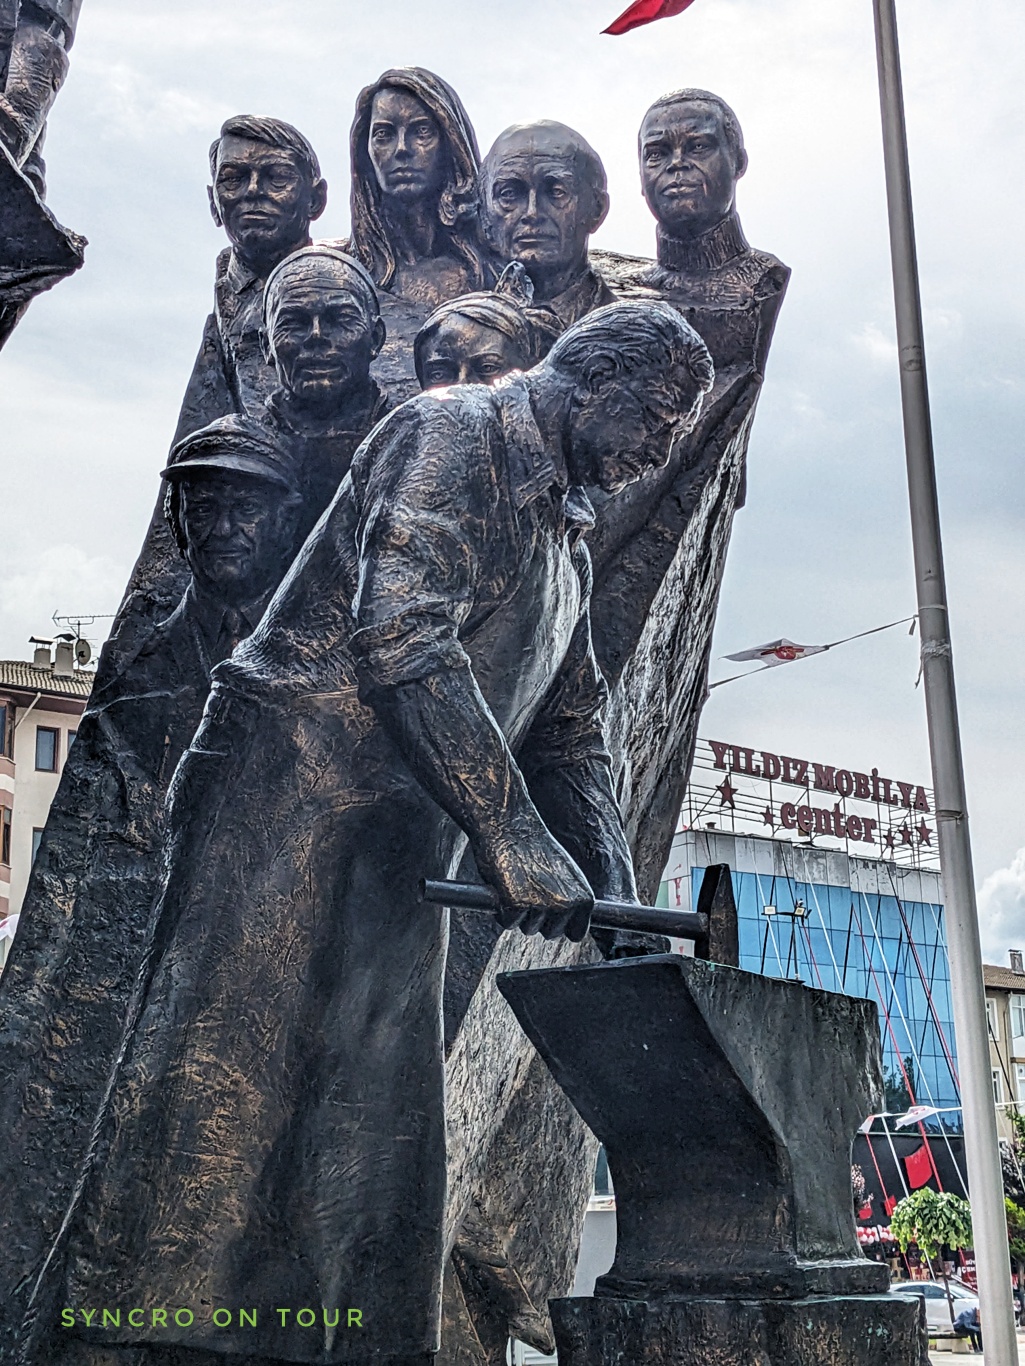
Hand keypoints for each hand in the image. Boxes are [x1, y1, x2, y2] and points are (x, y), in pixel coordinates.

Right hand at [478, 824, 594, 941]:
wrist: (511, 827)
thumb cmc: (536, 848)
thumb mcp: (567, 874)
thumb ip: (572, 899)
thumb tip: (574, 923)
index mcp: (584, 898)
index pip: (577, 933)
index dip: (561, 924)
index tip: (552, 912)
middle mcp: (566, 905)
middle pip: (551, 934)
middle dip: (539, 920)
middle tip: (531, 892)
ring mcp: (541, 907)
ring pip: (528, 929)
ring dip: (520, 913)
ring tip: (518, 885)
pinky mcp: (516, 906)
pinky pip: (508, 922)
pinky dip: (502, 910)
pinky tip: (505, 887)